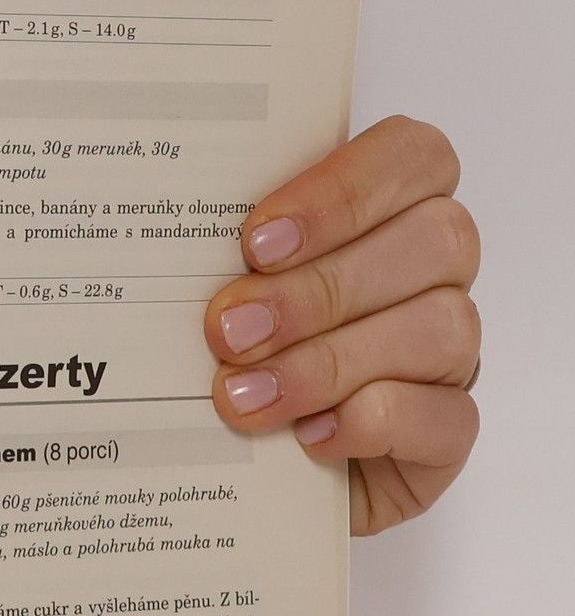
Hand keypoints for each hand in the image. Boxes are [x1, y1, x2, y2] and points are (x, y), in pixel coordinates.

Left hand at [204, 116, 479, 535]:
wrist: (247, 460)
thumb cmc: (233, 343)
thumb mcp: (219, 280)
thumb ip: (221, 247)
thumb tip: (164, 234)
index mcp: (390, 207)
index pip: (412, 156)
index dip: (341, 191)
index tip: (256, 239)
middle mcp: (433, 271)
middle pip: (432, 242)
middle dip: (319, 289)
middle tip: (229, 329)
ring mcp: (450, 351)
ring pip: (441, 328)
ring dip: (329, 363)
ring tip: (243, 392)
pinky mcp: (448, 430)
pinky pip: (447, 415)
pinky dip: (372, 421)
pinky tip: (307, 435)